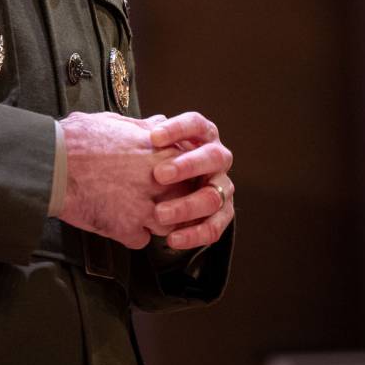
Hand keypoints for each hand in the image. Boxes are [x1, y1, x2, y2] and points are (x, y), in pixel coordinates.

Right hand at [57, 112, 173, 248]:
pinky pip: (142, 241)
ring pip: (168, 224)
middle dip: (174, 200)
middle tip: (158, 200)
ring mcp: (144, 206)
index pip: (188, 168)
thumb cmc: (78, 139)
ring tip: (140, 216)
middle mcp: (158, 180)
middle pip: (184, 198)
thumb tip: (158, 122)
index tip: (169, 177)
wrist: (53, 163)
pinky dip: (133, 236)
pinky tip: (121, 226)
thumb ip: (142, 127)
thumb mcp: (114, 122)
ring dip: (156, 222)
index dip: (178, 174)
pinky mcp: (126, 228)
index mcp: (158, 151)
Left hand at [148, 111, 233, 249]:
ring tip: (160, 214)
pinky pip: (214, 227)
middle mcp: (218, 158)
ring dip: (187, 206)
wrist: (170, 186)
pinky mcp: (223, 214)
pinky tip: (172, 239)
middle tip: (159, 175)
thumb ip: (147, 133)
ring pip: (214, 196)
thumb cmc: (157, 158)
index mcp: (204, 135)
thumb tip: (140, 127)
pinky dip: (194, 234)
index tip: (153, 138)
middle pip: (212, 158)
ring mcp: (223, 186)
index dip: (178, 130)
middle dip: (187, 166)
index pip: (195, 125)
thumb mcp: (153, 143)